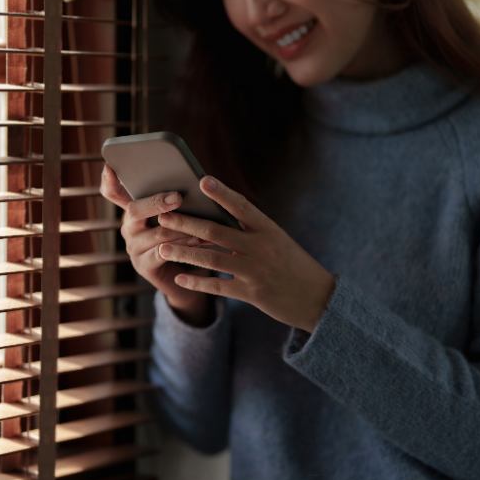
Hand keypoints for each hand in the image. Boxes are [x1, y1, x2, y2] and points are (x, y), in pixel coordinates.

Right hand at [99, 164, 215, 322]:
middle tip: (178, 197)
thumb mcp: (177, 216)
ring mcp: (133, 247)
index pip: (112, 192)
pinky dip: (183, 246)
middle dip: (157, 202)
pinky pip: (162, 252)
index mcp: (134, 209)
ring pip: (155, 232)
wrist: (184, 277)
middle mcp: (129, 227)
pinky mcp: (143, 265)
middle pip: (134, 210)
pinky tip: (199, 242)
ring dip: (180, 227)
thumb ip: (176, 200)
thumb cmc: (183, 239)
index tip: (110, 167)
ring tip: (201, 223)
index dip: (109, 181)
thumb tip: (196, 180)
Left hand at [156, 175, 335, 332]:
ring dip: (184, 253)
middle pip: (216, 232)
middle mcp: (261, 247)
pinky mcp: (253, 294)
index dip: (222, 193)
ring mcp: (256, 271)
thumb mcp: (277, 240)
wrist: (318, 298)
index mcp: (269, 229)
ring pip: (212, 259)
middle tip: (163, 216)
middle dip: (187, 223)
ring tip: (161, 248)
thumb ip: (250, 230)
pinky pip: (219, 286)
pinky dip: (198, 282)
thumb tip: (214, 218)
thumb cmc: (293, 264)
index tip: (202, 180)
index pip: (242, 206)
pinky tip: (180, 277)